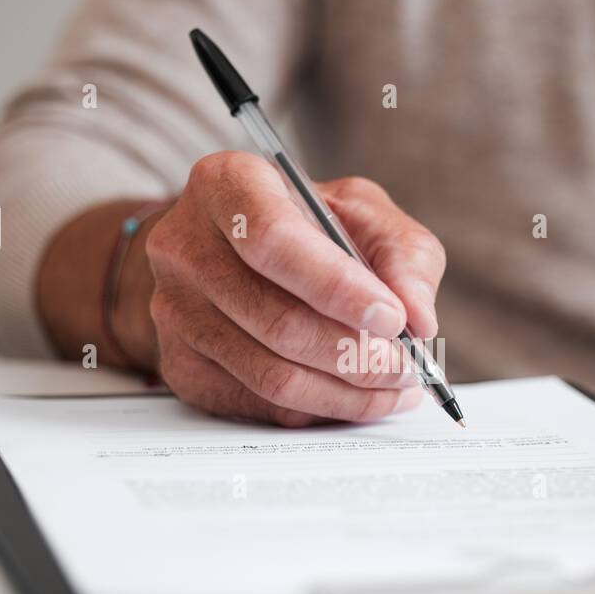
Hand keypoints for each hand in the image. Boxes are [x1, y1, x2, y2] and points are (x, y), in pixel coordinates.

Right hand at [144, 151, 444, 425]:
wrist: (228, 252)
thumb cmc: (304, 226)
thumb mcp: (362, 213)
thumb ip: (402, 254)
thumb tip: (419, 318)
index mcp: (226, 186)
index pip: (274, 241)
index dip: (338, 288)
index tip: (392, 318)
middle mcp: (186, 247)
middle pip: (277, 321)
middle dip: (357, 354)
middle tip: (406, 365)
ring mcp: (175, 311)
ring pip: (271, 375)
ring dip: (346, 392)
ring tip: (393, 385)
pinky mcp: (179, 365)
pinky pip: (259, 404)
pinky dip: (319, 408)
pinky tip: (352, 394)